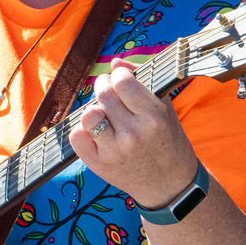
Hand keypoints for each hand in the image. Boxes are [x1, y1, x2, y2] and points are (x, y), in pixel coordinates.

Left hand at [66, 62, 197, 209]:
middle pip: (103, 95)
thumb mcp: (163, 109)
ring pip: (88, 115)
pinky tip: (95, 131)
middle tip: (107, 89)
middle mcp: (134, 133)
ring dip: (93, 109)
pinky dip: (82, 130)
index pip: (123, 82)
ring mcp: (115, 150)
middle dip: (103, 85)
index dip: (118, 75)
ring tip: (103, 112)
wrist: (169, 183)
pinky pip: (76, 137)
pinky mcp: (99, 164)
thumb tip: (115, 61)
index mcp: (153, 117)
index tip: (120, 77)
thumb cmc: (166, 140)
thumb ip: (141, 81)